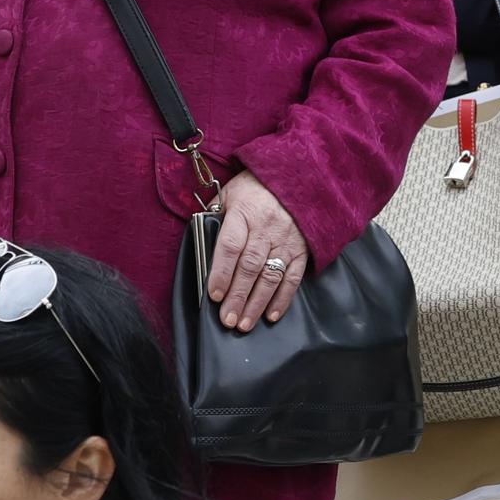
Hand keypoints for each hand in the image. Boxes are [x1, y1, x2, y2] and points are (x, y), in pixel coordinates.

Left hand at [205, 171, 308, 332]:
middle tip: (227, 319)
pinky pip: (292, 277)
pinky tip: (272, 316)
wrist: (297, 175)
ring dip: (257, 303)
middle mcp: (267, 228)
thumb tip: (198, 235)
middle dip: (238, 296)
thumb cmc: (256, 186)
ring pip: (270, 276)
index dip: (222, 272)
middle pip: (250, 266)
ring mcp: (286, 239)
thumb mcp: (231, 191)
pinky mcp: (302, 249)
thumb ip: (215, 213)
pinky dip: (283, 298)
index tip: (214, 295)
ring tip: (244, 324)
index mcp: (245, 212)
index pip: (231, 246)